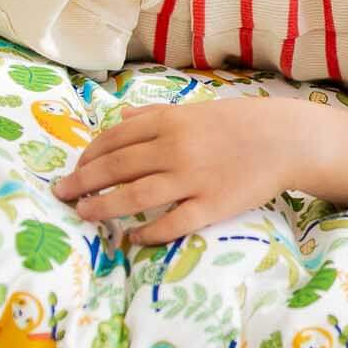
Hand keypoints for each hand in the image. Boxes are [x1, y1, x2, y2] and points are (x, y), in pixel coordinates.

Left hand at [51, 97, 318, 244]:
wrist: (286, 140)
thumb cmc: (239, 123)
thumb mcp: (195, 109)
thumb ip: (154, 115)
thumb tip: (117, 120)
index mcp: (171, 122)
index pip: (115, 139)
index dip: (88, 157)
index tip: (74, 171)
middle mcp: (176, 149)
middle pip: (116, 168)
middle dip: (82, 183)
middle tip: (62, 196)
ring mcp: (192, 179)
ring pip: (134, 196)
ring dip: (103, 208)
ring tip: (84, 215)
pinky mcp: (210, 206)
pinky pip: (170, 223)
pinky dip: (146, 232)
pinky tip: (131, 237)